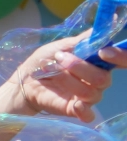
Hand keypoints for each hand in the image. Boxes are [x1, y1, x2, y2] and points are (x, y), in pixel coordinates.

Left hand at [0, 34, 118, 121]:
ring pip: (91, 93)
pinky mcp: (74, 110)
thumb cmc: (44, 62)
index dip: (117, 57)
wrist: (23, 81)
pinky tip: (75, 105)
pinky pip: (88, 115)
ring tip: (51, 71)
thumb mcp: (60, 47)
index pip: (117, 62)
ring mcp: (86, 97)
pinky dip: (83, 111)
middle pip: (103, 79)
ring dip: (69, 80)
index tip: (103, 52)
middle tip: (60, 58)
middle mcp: (96, 81)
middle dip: (80, 67)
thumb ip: (81, 40)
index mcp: (96, 64)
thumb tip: (104, 26)